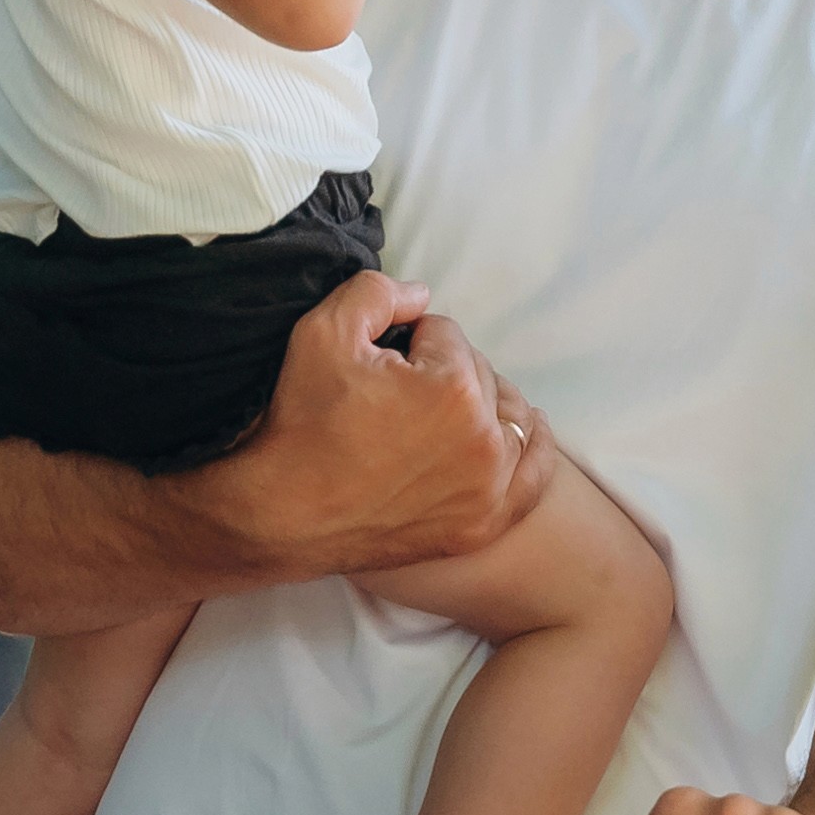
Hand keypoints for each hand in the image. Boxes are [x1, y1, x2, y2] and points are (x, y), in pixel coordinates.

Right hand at [192, 271, 544, 575]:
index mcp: (453, 388)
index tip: (379, 366)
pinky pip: (532, 477)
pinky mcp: (483, 523)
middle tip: (399, 394)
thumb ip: (377, 291)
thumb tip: (421, 295)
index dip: (408, 341)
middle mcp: (484, 440)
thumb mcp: (322, 332)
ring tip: (451, 408)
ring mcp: (489, 489)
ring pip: (510, 419)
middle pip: (481, 375)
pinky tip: (526, 430)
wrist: (282, 514)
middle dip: (445, 373)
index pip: (446, 334)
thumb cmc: (301, 423)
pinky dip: (530, 449)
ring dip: (488, 404)